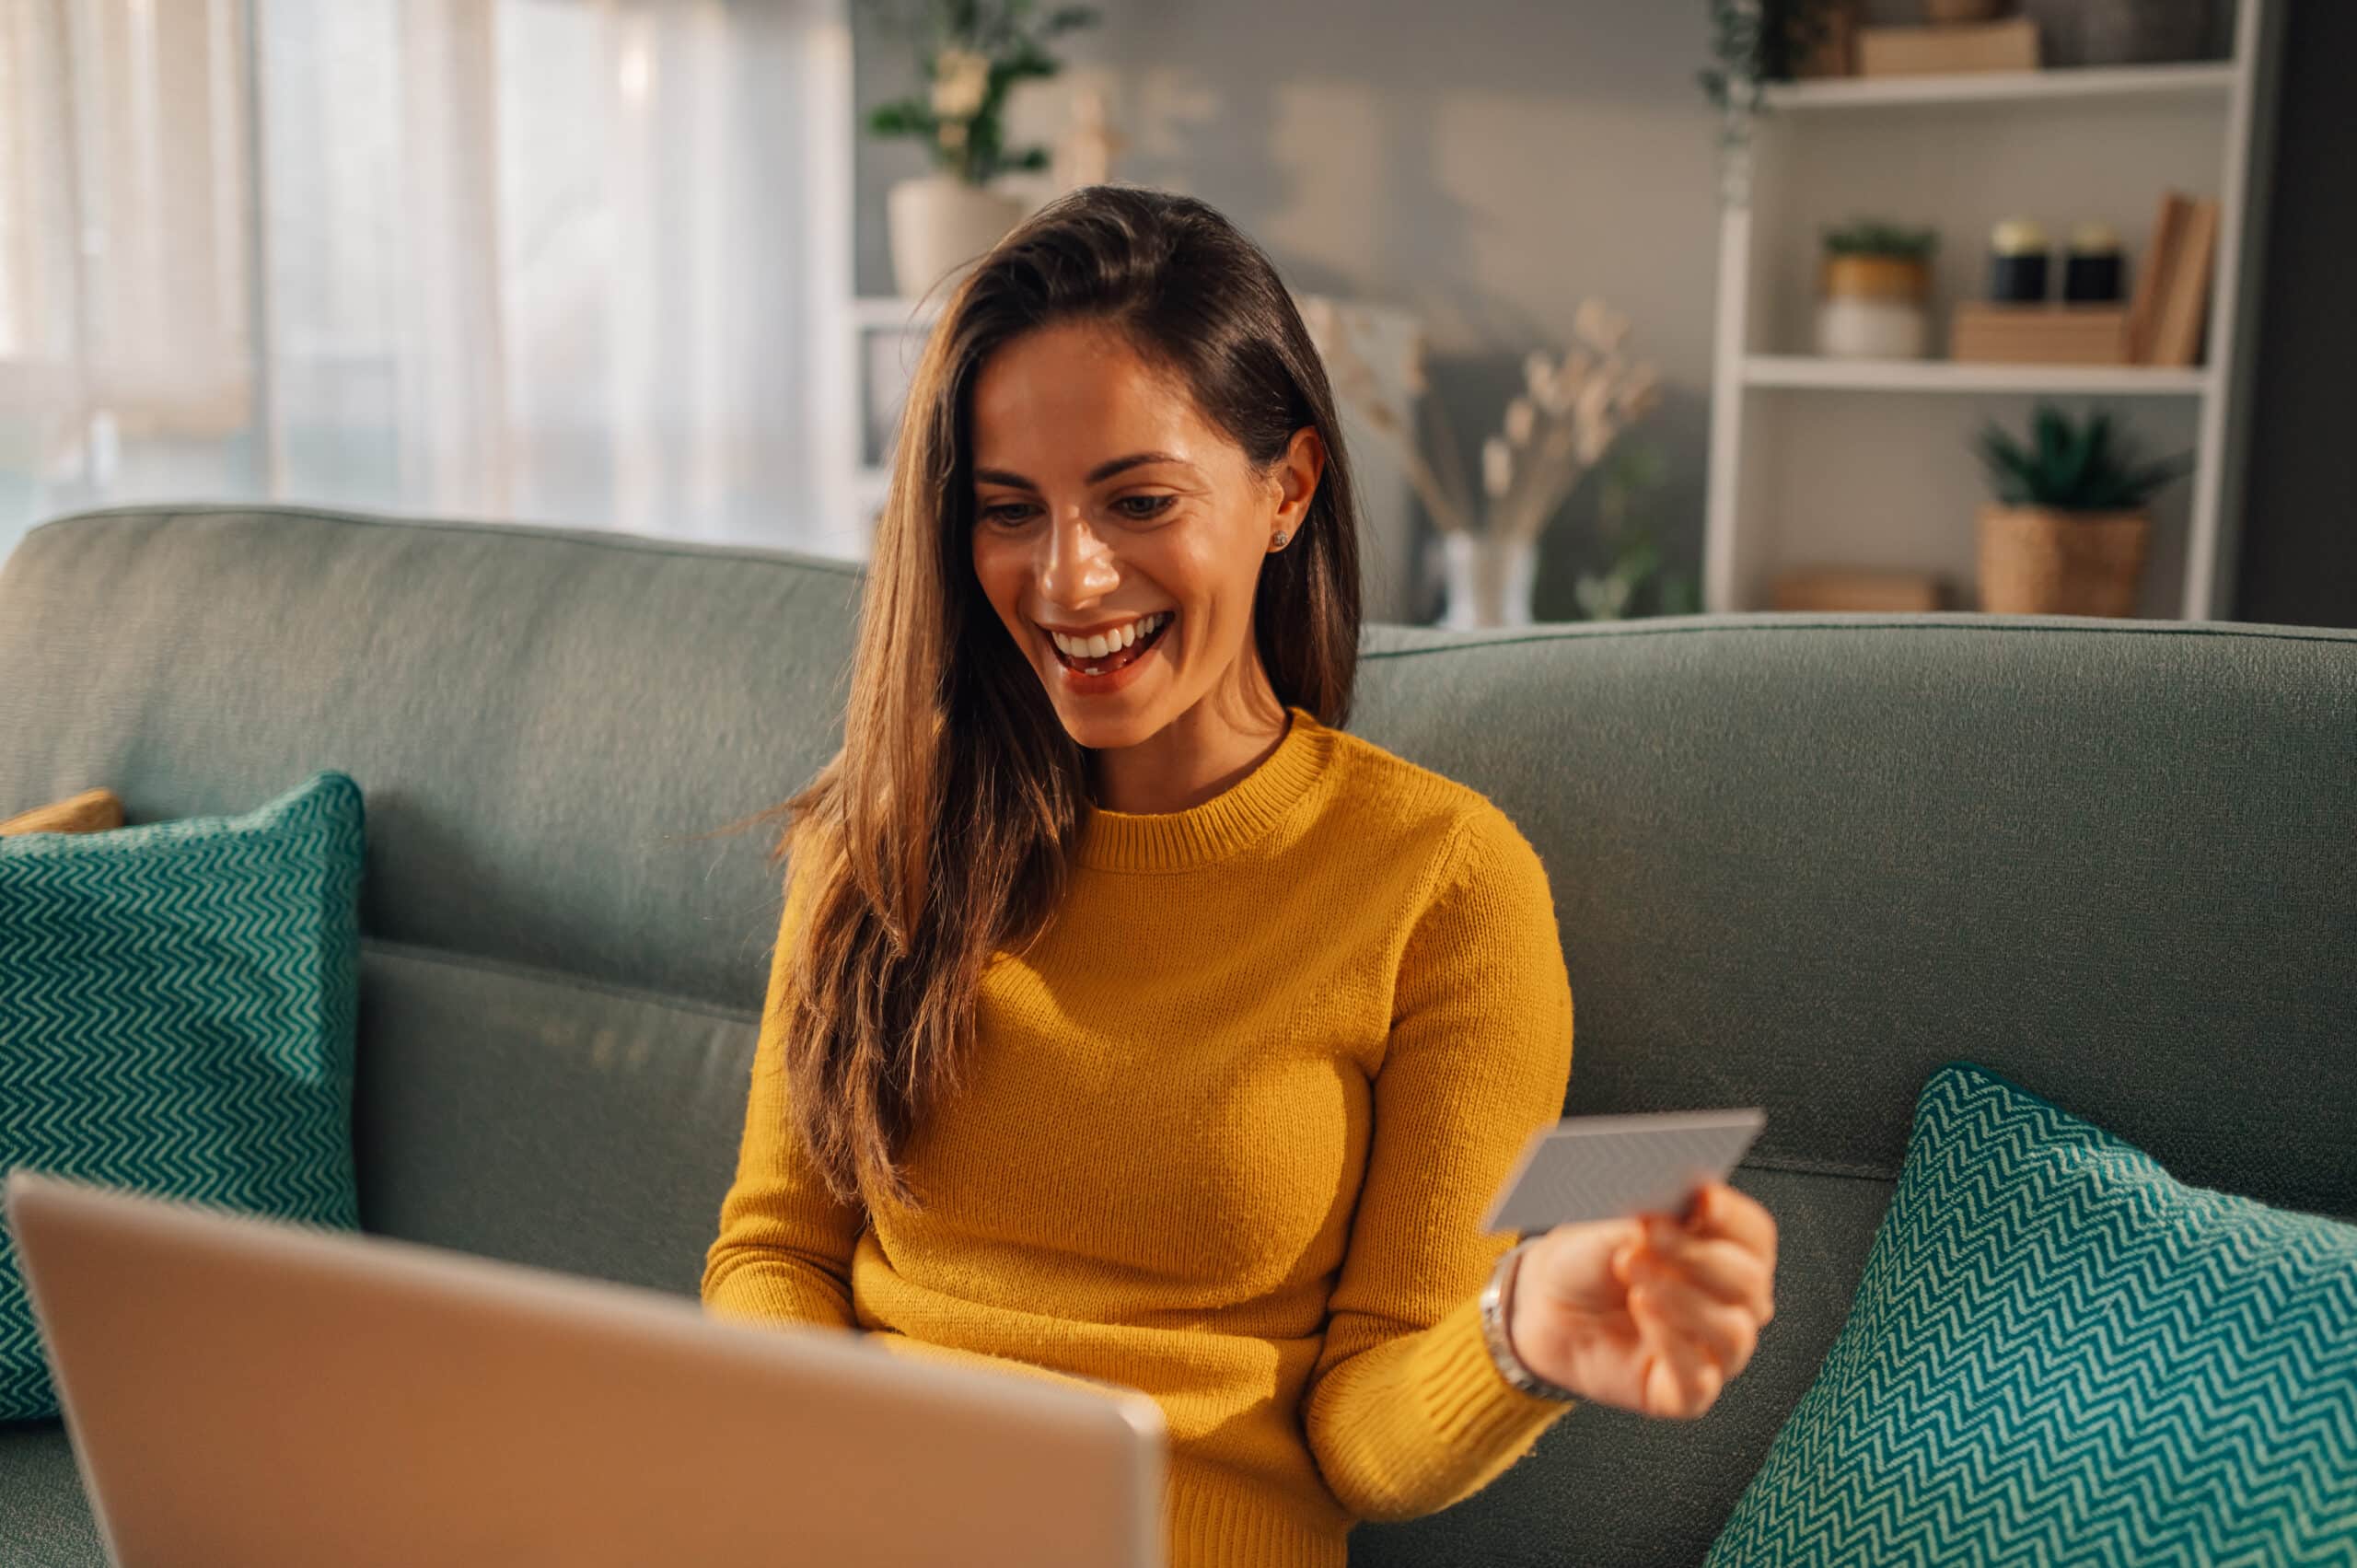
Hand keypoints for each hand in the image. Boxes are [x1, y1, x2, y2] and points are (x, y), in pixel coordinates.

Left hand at [1506, 1180, 1776, 1418]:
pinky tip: (1642, 1310)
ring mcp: (1710, 1351)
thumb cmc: (1589, 1260)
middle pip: (1750, 1283)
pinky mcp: (1684, 1393)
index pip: (1755, 1237)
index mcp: (1724, 1252)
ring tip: (1634, 1269)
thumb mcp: (1611, 1226)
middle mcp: (1729, 1304)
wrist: (1547, 1305)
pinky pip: (1699, 1380)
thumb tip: (1673, 1208)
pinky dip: (1672, 1344)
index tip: (1702, 1198)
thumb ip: (1647, 1218)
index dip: (1734, 1218)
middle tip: (1653, 1233)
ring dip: (1684, 1299)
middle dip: (1702, 1256)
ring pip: (1732, 1332)